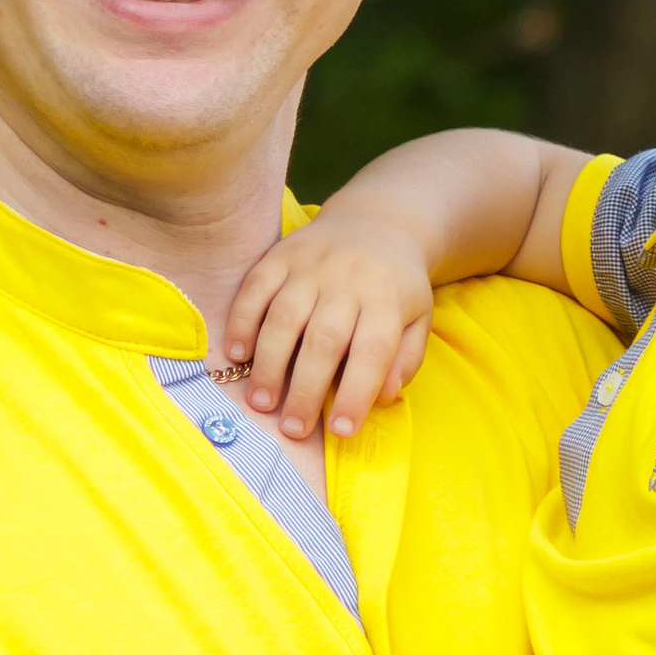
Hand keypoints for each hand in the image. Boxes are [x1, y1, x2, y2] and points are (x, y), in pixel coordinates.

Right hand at [222, 207, 435, 440]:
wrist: (376, 223)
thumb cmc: (395, 287)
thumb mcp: (417, 320)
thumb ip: (405, 360)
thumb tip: (383, 397)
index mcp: (388, 300)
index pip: (372, 352)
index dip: (356, 393)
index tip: (341, 431)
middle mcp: (349, 280)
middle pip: (324, 340)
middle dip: (305, 390)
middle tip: (292, 429)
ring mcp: (311, 265)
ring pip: (285, 317)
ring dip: (270, 364)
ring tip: (262, 402)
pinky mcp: (281, 254)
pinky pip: (256, 288)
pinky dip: (242, 322)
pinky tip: (237, 355)